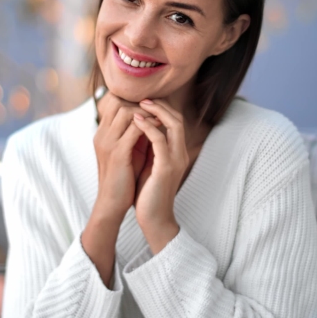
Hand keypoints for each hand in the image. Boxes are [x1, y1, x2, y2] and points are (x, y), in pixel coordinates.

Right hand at [84, 93, 156, 287]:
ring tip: (162, 116)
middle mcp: (102, 133)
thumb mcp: (127, 153)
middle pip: (119, 101)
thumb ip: (134, 135)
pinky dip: (150, 126)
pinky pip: (135, 129)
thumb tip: (151, 119)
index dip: (134, 100)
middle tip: (160, 106)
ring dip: (148, 112)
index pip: (114, 102)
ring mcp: (108, 142)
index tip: (154, 104)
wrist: (112, 204)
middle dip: (142, 102)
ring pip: (127, 111)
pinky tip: (162, 130)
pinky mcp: (117, 153)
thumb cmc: (122, 179)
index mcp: (102, 132)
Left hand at [132, 98, 187, 252]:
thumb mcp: (148, 165)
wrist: (153, 219)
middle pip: (178, 119)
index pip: (175, 122)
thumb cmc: (147, 193)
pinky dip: (149, 127)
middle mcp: (180, 153)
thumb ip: (147, 148)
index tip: (143, 101)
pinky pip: (160, 140)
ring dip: (156, 111)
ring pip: (174, 125)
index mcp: (176, 153)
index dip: (161, 109)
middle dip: (160, 105)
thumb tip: (136, 130)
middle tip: (142, 98)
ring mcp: (176, 160)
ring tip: (139, 105)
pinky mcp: (167, 168)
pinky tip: (136, 121)